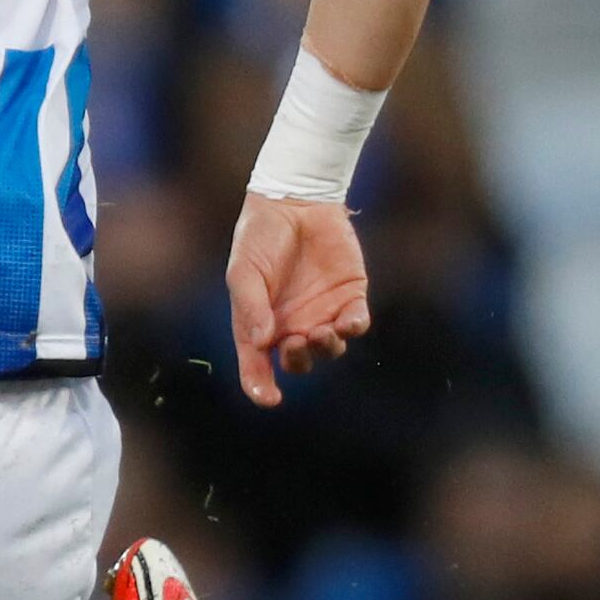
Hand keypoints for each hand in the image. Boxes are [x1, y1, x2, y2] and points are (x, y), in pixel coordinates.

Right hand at [224, 195, 370, 406]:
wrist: (293, 201)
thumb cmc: (259, 237)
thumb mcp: (244, 271)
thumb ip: (251, 307)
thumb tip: (263, 344)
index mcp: (261, 326)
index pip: (258, 366)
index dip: (260, 387)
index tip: (269, 398)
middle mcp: (292, 326)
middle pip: (298, 361)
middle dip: (298, 360)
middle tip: (296, 341)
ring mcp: (322, 313)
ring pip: (330, 348)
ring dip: (327, 347)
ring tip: (321, 331)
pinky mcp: (350, 296)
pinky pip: (355, 323)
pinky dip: (353, 328)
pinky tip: (347, 323)